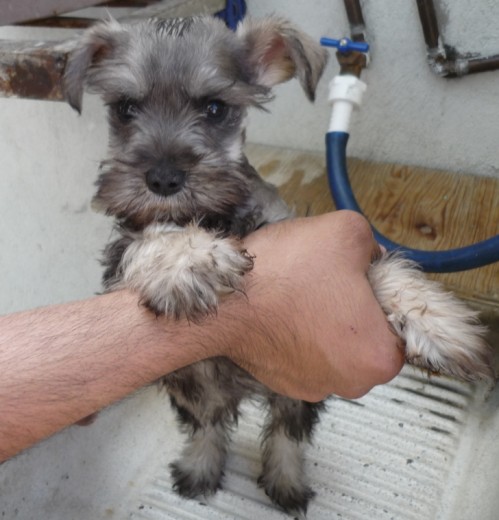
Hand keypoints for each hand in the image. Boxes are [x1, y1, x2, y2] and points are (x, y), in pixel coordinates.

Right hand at [222, 211, 404, 400]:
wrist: (220, 299)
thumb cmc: (288, 271)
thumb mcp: (346, 231)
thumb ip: (375, 245)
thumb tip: (372, 260)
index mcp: (381, 358)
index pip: (397, 320)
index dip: (377, 291)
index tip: (351, 275)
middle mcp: (353, 385)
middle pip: (365, 336)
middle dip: (350, 308)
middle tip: (323, 280)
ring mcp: (315, 389)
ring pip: (334, 346)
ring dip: (323, 322)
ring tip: (297, 294)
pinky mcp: (284, 384)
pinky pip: (305, 354)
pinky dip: (299, 335)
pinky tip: (281, 312)